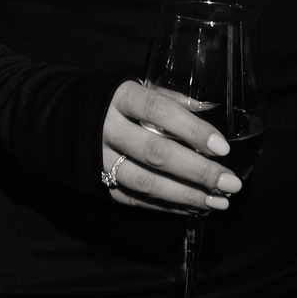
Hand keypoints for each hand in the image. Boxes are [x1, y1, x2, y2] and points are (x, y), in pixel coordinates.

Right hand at [102, 82, 243, 210]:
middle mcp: (108, 129)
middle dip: (197, 171)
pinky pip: (138, 200)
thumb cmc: (116, 104)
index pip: (159, 111)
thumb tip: (211, 109)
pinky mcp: (101, 184)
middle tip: (231, 182)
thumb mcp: (139, 90)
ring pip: (147, 182)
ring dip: (187, 195)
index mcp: (121, 97)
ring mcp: (102, 159)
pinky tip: (196, 207)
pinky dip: (170, 206)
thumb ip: (172, 99)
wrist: (65, 121)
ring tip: (219, 201)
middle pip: (155, 153)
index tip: (222, 147)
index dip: (192, 129)